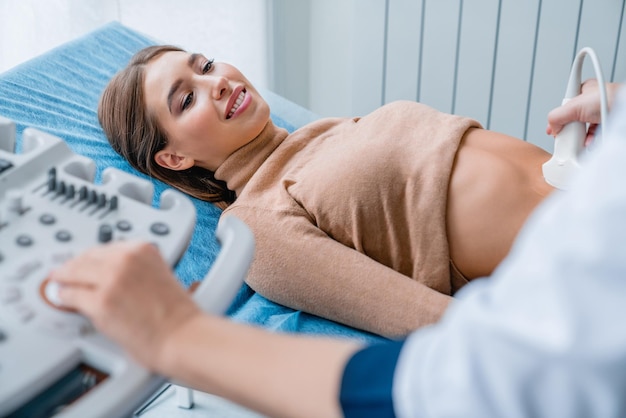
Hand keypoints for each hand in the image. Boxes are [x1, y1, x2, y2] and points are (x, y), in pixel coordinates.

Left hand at [49, 241, 200, 369]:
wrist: (182, 335)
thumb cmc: (176, 313)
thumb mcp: (159, 274)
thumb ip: (135, 269)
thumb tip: (109, 275)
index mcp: (142, 249)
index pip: (105, 247)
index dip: (91, 258)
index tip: (84, 262)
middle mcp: (126, 259)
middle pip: (86, 258)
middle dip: (74, 267)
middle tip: (64, 273)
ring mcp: (111, 280)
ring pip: (74, 273)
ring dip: (64, 280)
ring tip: (58, 284)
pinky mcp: (100, 303)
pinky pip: (70, 296)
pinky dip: (64, 299)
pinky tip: (62, 300)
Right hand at [546, 79, 620, 144]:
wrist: (625, 112)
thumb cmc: (609, 100)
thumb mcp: (574, 106)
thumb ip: (556, 116)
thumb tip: (552, 128)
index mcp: (584, 90)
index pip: (564, 106)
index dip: (558, 118)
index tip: (553, 129)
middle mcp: (592, 101)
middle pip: (572, 120)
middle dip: (570, 130)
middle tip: (569, 134)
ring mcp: (600, 114)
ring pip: (583, 129)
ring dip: (580, 137)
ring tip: (580, 141)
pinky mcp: (607, 125)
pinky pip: (595, 136)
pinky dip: (590, 141)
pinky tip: (588, 144)